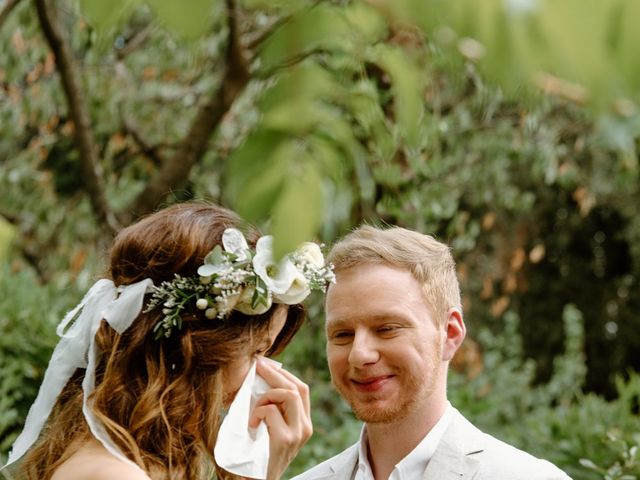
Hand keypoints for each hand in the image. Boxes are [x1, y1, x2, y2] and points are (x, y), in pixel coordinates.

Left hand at [249, 358, 312, 479]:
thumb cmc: (257, 453)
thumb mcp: (270, 428)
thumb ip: (273, 408)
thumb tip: (261, 377)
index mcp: (303, 422)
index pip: (301, 388)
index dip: (284, 373)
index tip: (266, 364)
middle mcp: (305, 427)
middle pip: (297, 387)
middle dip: (275, 373)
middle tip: (257, 366)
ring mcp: (298, 433)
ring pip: (288, 394)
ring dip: (266, 395)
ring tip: (254, 410)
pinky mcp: (285, 439)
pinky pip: (271, 410)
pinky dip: (258, 411)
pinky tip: (252, 424)